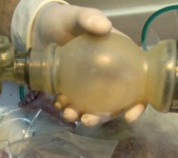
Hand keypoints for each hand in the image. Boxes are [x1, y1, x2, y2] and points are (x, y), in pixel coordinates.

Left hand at [31, 2, 145, 126]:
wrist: (40, 28)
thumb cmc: (65, 21)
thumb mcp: (79, 17)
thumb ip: (91, 18)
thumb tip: (105, 27)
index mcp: (120, 60)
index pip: (137, 87)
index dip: (137, 104)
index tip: (129, 116)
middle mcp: (108, 77)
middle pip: (114, 104)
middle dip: (101, 117)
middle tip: (87, 120)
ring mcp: (90, 86)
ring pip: (93, 108)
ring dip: (82, 115)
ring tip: (68, 113)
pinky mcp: (72, 90)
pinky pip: (74, 104)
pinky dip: (67, 108)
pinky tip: (59, 105)